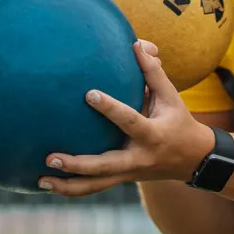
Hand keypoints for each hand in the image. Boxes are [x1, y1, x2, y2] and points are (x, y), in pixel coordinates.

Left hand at [39, 41, 216, 196]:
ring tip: (40, 179)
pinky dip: (72, 189)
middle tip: (50, 157)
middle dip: (78, 164)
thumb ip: (153, 72)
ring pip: (96, 185)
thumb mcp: (171, 97)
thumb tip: (135, 43)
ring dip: (68, 185)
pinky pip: (95, 187)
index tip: (89, 93)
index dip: (110, 108)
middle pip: (105, 166)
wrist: (193, 160)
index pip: (129, 121)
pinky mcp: (122, 179)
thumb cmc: (178, 120)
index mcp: (152, 135)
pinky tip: (47, 184)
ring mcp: (129, 173)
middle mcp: (138, 158)